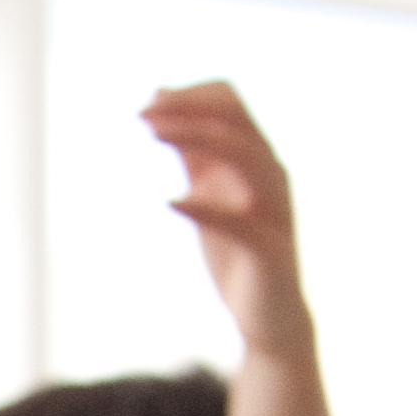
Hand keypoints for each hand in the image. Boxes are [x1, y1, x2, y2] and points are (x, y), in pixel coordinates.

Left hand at [145, 81, 308, 356]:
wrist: (269, 319)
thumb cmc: (236, 254)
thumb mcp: (207, 193)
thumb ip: (192, 152)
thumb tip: (161, 99)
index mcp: (256, 156)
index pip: (230, 102)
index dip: (189, 96)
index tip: (146, 105)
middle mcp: (271, 173)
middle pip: (235, 119)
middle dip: (188, 110)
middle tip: (141, 116)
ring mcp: (274, 208)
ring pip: (243, 154)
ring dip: (196, 138)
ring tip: (154, 137)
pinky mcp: (270, 249)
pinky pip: (240, 220)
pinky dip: (204, 207)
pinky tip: (170, 202)